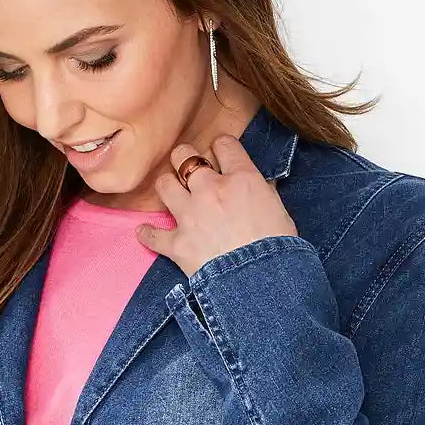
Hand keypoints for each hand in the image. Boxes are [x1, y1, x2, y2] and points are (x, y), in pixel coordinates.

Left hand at [135, 133, 297, 277]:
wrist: (261, 280)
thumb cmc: (278, 248)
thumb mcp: (280, 211)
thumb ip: (264, 192)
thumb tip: (259, 185)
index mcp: (241, 178)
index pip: (224, 144)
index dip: (221, 147)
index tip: (219, 152)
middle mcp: (210, 190)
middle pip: (185, 156)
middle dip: (184, 157)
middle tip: (187, 166)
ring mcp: (191, 215)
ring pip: (164, 184)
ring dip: (167, 186)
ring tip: (171, 192)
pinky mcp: (178, 243)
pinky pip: (153, 235)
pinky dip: (148, 234)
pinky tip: (145, 232)